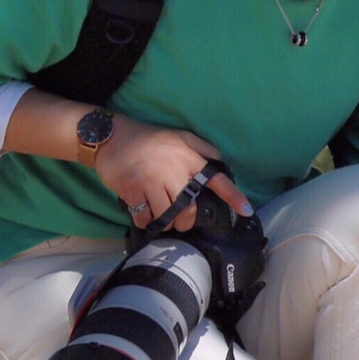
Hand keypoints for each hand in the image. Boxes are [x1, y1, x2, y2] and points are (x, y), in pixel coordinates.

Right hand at [95, 116, 252, 232]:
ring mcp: (151, 180)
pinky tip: (144, 214)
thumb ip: (202, 149)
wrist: (111, 136)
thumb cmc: (149, 139)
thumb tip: (221, 163)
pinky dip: (146, 221)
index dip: (233, 196)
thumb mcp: (180, 137)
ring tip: (162, 217)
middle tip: (181, 221)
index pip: (216, 179)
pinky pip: (145, 217)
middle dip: (186, 221)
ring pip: (168, 216)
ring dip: (166, 223)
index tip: (246, 210)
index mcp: (188, 157)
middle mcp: (173, 170)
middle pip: (189, 209)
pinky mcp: (132, 189)